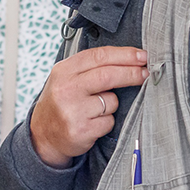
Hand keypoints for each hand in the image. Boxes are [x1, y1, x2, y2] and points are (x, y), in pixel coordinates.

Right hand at [29, 46, 147, 167]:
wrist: (43, 134)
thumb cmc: (62, 101)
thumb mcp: (67, 78)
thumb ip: (90, 68)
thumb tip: (129, 59)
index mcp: (63, 70)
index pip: (98, 56)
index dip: (124, 54)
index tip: (141, 55)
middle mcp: (66, 88)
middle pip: (107, 75)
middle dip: (132, 73)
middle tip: (146, 73)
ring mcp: (72, 110)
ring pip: (111, 101)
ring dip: (113, 104)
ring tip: (96, 108)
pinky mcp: (80, 130)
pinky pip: (109, 121)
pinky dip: (107, 122)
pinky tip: (93, 122)